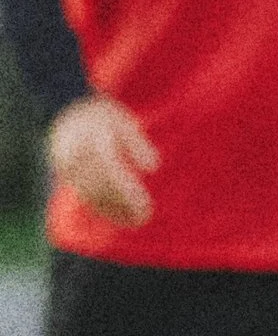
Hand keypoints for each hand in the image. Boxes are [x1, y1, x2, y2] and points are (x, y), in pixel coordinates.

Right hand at [47, 96, 155, 227]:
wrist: (67, 114)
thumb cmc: (103, 118)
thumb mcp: (123, 121)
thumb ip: (137, 142)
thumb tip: (153, 167)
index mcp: (91, 136)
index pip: (111, 169)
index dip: (127, 189)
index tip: (145, 204)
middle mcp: (76, 153)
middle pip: (101, 185)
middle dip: (123, 203)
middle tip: (145, 216)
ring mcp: (68, 166)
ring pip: (92, 194)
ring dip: (113, 210)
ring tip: (138, 220)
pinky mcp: (66, 176)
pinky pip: (85, 195)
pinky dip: (103, 208)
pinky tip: (122, 217)